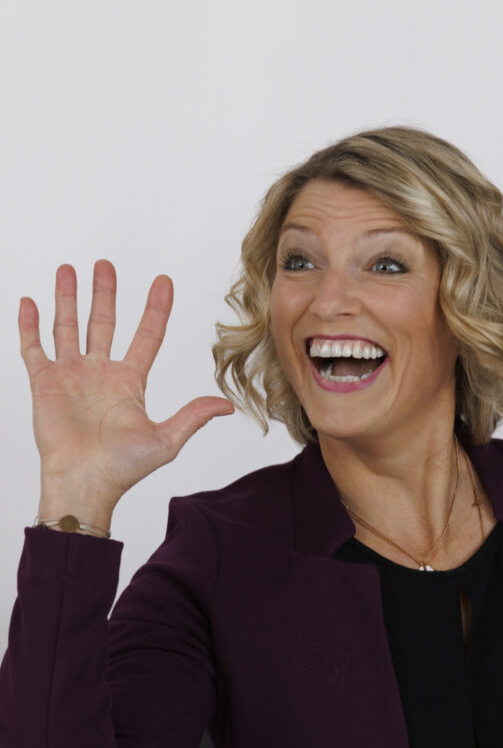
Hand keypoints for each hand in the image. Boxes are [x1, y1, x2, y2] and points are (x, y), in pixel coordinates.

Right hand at [18, 260, 233, 503]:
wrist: (84, 483)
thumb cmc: (123, 469)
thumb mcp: (165, 440)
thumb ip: (192, 417)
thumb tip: (226, 405)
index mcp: (130, 382)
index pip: (146, 336)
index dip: (155, 310)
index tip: (163, 282)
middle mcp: (100, 374)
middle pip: (103, 323)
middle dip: (104, 294)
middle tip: (105, 264)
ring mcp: (71, 377)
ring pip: (69, 327)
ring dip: (68, 299)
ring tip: (68, 270)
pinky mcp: (45, 384)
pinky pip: (35, 349)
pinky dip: (31, 326)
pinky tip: (30, 302)